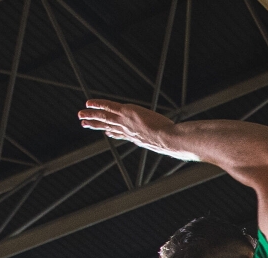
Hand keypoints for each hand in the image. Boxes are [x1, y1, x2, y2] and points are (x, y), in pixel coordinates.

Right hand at [78, 100, 192, 157]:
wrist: (170, 141)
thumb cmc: (175, 143)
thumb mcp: (172, 142)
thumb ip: (175, 140)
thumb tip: (188, 144)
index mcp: (138, 138)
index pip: (123, 135)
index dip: (113, 133)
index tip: (107, 132)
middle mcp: (130, 132)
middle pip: (109, 127)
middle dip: (96, 126)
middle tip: (84, 124)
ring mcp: (126, 123)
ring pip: (104, 118)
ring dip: (91, 117)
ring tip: (80, 116)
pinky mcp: (126, 114)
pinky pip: (108, 108)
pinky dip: (98, 105)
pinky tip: (88, 103)